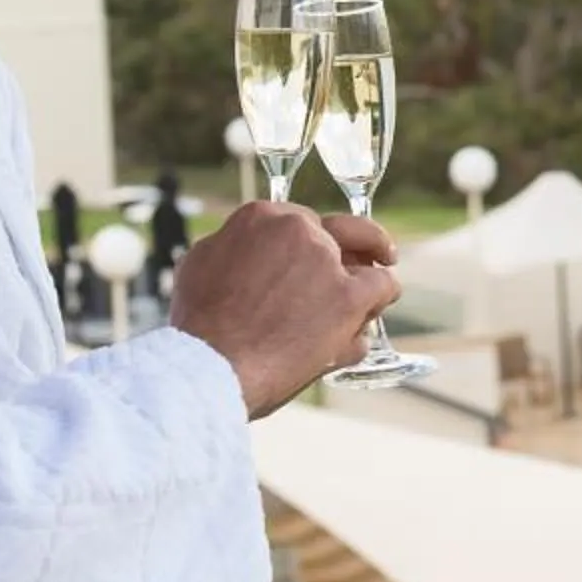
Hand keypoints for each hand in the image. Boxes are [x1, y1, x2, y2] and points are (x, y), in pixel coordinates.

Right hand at [171, 199, 400, 415]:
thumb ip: (231, 248)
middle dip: (346, 245)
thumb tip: (245, 251)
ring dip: (364, 276)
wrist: (212, 365)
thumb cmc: (199, 325)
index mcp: (260, 217)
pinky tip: (374, 310)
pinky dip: (381, 297)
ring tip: (370, 291)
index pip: (298, 222)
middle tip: (360, 255)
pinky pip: (382, 287)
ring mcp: (326, 262)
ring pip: (363, 260)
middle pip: (336, 233)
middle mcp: (298, 230)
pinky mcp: (348, 298)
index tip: (307, 258)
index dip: (305, 243)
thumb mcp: (198, 264)